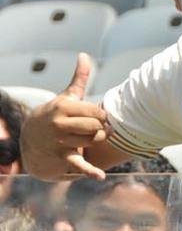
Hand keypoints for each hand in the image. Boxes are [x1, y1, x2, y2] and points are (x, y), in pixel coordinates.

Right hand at [20, 54, 108, 179]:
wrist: (30, 142)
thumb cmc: (55, 116)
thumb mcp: (66, 98)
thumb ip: (78, 79)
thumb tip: (85, 55)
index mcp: (63, 107)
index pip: (97, 111)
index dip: (102, 116)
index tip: (98, 117)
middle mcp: (59, 124)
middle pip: (96, 127)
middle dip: (101, 129)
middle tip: (96, 130)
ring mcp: (59, 142)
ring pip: (92, 141)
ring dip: (95, 142)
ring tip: (88, 139)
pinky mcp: (60, 159)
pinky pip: (78, 164)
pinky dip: (89, 171)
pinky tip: (99, 175)